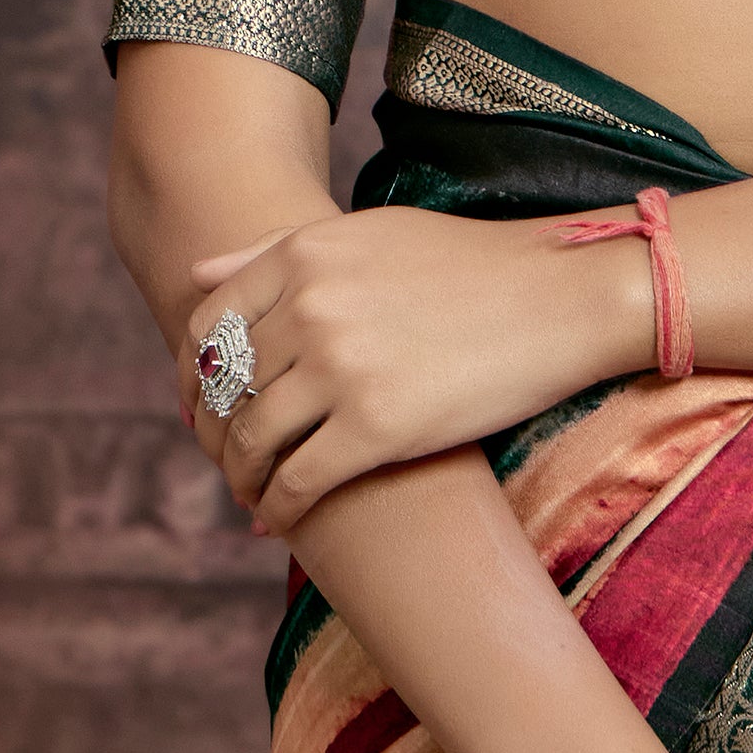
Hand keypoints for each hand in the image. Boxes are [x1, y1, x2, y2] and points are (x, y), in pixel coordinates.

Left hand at [178, 205, 655, 532]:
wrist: (559, 298)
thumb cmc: (468, 267)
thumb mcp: (371, 235)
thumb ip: (282, 251)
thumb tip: (197, 273)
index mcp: (307, 253)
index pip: (207, 323)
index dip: (193, 375)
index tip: (203, 406)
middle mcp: (313, 304)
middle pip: (226, 387)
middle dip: (216, 434)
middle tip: (230, 460)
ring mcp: (343, 366)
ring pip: (252, 440)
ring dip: (242, 477)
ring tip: (254, 493)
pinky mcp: (376, 427)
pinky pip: (296, 483)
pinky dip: (278, 508)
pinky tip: (284, 517)